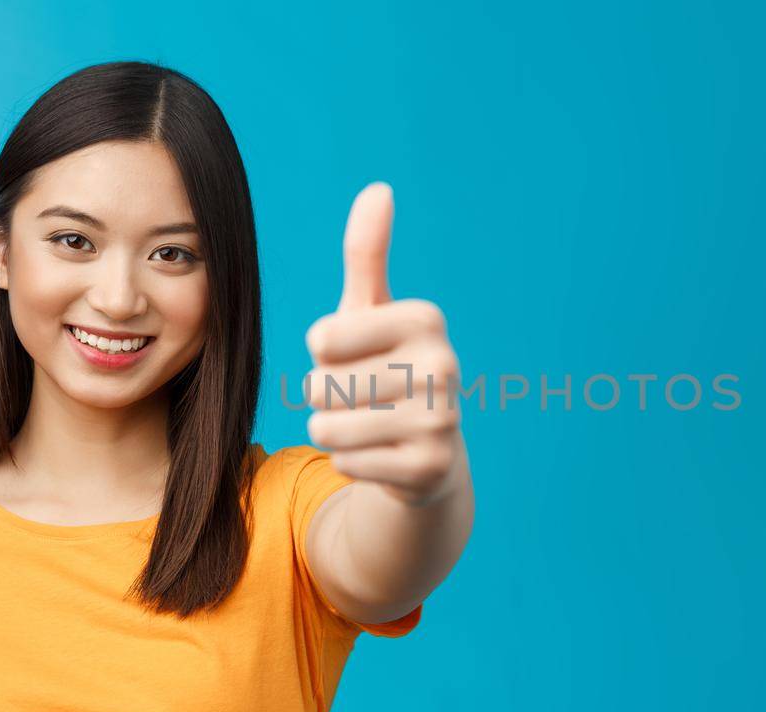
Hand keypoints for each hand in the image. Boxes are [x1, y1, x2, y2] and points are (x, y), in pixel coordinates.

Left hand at [304, 182, 462, 505]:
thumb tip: (378, 189)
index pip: (321, 339)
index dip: (324, 353)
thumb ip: (367, 254)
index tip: (359, 357)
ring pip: (328, 428)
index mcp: (427, 320)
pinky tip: (381, 456)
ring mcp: (441, 421)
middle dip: (326, 397)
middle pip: (321, 385)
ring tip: (367, 426)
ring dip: (332, 431)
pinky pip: (345, 463)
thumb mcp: (371, 312)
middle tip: (364, 398)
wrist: (428, 452)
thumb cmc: (386, 368)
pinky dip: (351, 463)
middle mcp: (444, 367)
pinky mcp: (429, 469)